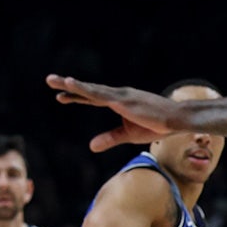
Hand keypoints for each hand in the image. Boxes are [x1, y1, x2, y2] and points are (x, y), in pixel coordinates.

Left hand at [45, 74, 181, 151]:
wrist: (176, 120)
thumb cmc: (156, 126)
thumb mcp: (128, 135)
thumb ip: (109, 138)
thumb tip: (90, 146)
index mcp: (119, 102)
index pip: (92, 99)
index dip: (76, 97)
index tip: (61, 96)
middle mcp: (117, 95)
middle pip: (88, 90)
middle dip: (68, 86)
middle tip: (50, 80)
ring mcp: (120, 95)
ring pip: (90, 90)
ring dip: (72, 85)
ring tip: (54, 80)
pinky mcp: (123, 100)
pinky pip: (99, 94)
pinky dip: (84, 89)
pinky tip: (72, 84)